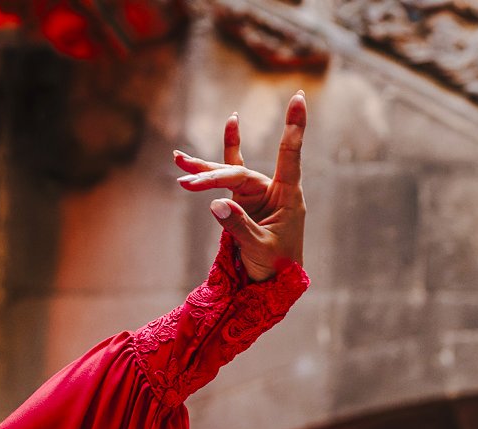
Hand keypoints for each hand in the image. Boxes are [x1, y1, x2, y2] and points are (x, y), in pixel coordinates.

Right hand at [174, 92, 307, 281]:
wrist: (272, 281)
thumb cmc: (276, 265)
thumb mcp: (259, 248)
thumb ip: (239, 225)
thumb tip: (216, 203)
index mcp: (289, 196)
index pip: (291, 155)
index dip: (294, 127)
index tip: (298, 98)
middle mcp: (273, 189)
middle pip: (240, 172)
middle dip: (212, 176)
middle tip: (186, 183)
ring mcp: (256, 193)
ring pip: (228, 173)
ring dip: (203, 170)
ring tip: (179, 160)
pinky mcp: (242, 199)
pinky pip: (226, 175)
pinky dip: (211, 165)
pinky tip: (189, 154)